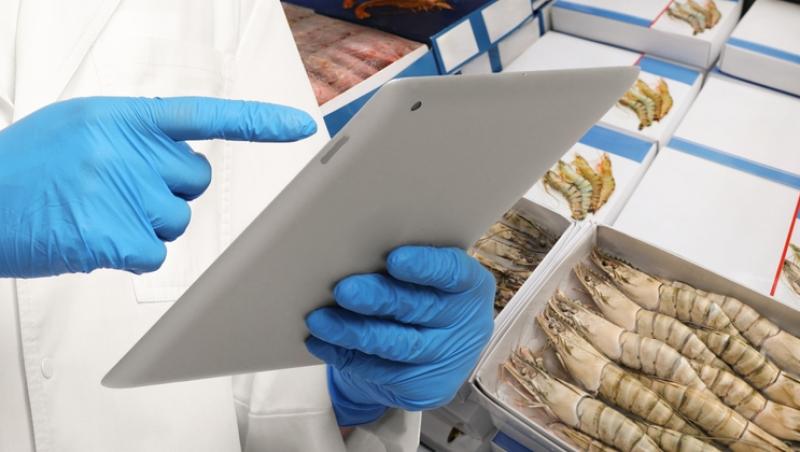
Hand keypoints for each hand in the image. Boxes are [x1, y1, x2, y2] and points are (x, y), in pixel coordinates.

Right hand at [0, 97, 315, 277]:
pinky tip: (91, 240)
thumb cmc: (22, 170)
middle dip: (167, 192)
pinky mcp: (112, 237)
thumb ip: (132, 137)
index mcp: (120, 117)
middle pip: (195, 181)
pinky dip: (129, 254)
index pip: (205, 116)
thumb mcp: (78, 129)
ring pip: (175, 221)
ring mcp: (120, 192)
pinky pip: (154, 254)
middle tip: (117, 193)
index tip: (299, 126)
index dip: (257, 122)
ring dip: (145, 226)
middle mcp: (126, 149)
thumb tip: (176, 162)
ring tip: (93, 214)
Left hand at [305, 246, 494, 425]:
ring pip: (397, 344)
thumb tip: (354, 252)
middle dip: (379, 299)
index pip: (453, 273)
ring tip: (321, 320)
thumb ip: (404, 265)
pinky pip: (379, 371)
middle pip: (420, 308)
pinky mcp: (423, 388)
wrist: (435, 353)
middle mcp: (464, 324)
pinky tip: (322, 342)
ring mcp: (444, 358)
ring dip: (354, 332)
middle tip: (345, 290)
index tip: (395, 259)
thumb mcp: (427, 277)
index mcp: (470, 286)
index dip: (425, 267)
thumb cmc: (423, 297)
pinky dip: (345, 355)